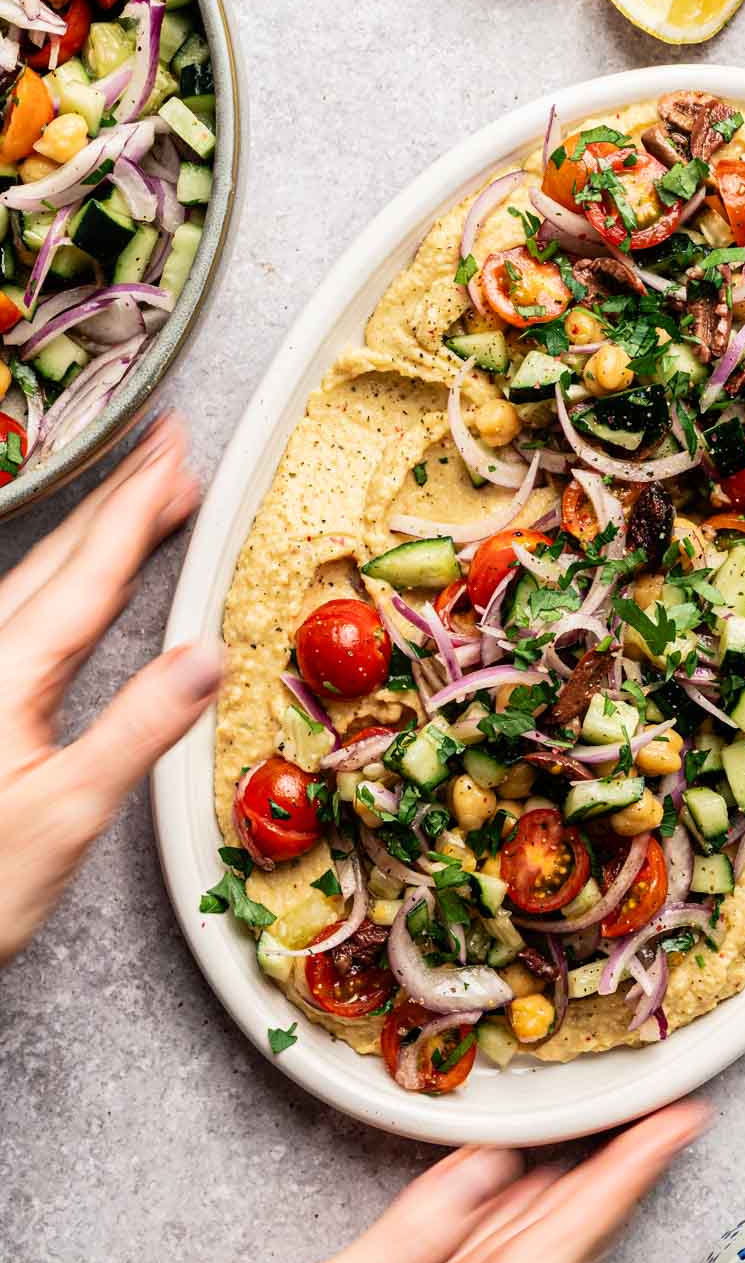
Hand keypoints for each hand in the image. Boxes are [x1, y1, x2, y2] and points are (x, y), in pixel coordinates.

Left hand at [0, 414, 221, 965]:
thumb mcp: (68, 812)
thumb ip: (137, 730)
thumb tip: (206, 659)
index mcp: (8, 674)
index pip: (90, 573)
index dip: (136, 507)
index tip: (173, 453)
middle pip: (60, 558)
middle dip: (118, 499)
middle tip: (166, 450)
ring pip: (35, 579)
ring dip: (93, 533)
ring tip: (139, 499)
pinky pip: (22, 611)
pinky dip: (65, 578)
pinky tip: (79, 581)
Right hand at [139, 1100, 709, 1262]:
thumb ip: (414, 1238)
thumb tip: (490, 1164)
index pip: (566, 1245)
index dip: (626, 1179)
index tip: (675, 1126)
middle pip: (569, 1252)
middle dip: (625, 1182)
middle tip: (671, 1118)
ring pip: (540, 1262)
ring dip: (587, 1198)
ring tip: (626, 1142)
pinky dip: (530, 1224)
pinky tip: (535, 1194)